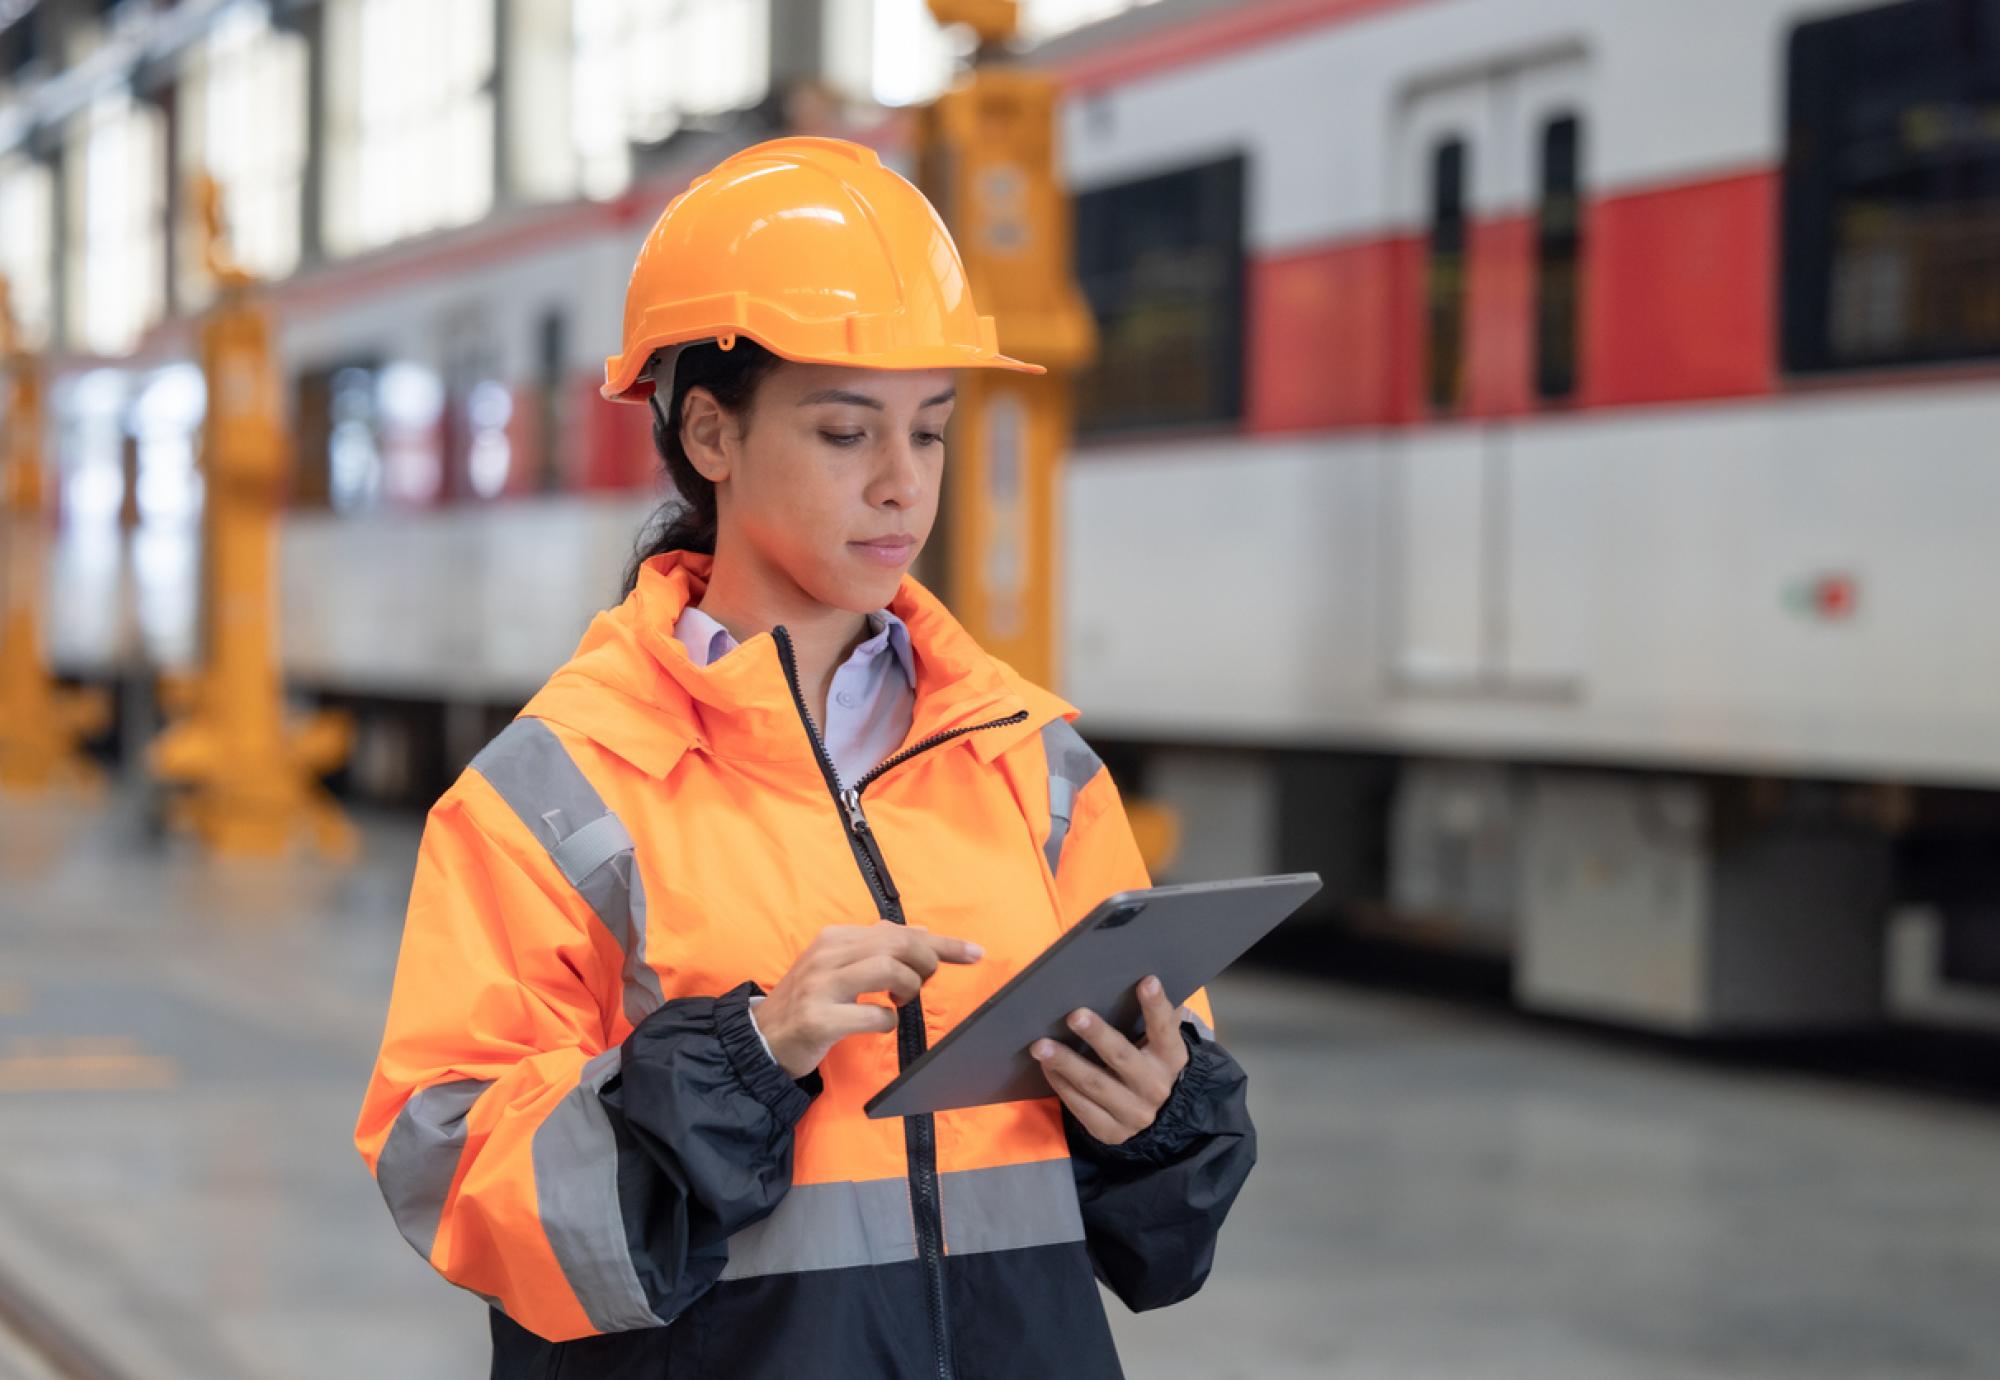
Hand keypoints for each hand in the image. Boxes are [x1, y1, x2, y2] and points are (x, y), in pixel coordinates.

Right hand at [756, 921, 982, 1078]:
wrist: (762, 1039)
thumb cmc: (809, 1001)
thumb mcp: (839, 966)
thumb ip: (878, 948)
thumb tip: (922, 932)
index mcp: (835, 938)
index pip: (898, 930)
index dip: (942, 943)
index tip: (975, 953)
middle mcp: (827, 955)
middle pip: (897, 943)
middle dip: (926, 962)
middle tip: (925, 982)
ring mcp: (821, 987)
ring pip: (887, 969)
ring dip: (908, 987)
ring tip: (901, 999)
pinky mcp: (820, 1019)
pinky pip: (873, 1015)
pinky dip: (888, 1020)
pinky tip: (880, 1023)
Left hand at [1031, 975, 1189, 1144]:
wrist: (1158, 1119)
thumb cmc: (1150, 1064)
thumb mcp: (1160, 1044)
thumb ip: (1156, 1016)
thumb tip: (1144, 978)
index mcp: (1170, 1058)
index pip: (1165, 1029)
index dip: (1156, 1006)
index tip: (1147, 981)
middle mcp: (1155, 1087)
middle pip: (1122, 1058)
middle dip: (1097, 1035)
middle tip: (1074, 1015)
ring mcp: (1133, 1113)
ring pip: (1095, 1084)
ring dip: (1065, 1063)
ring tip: (1040, 1045)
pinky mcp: (1110, 1131)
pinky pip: (1081, 1106)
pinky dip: (1061, 1084)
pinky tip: (1046, 1066)